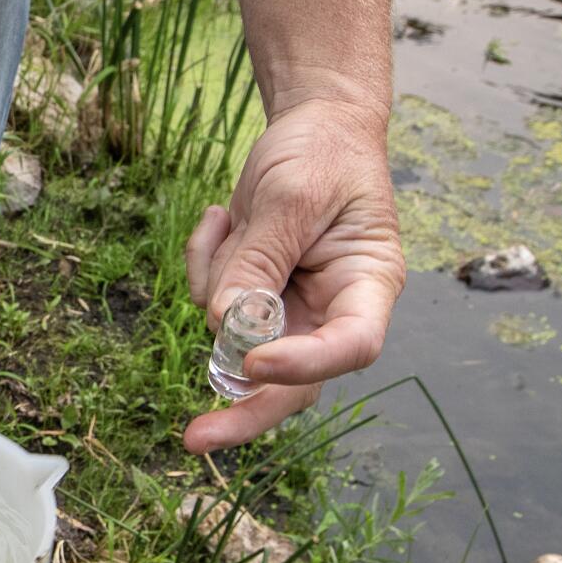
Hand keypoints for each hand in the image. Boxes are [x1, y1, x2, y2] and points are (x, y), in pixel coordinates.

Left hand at [183, 97, 405, 452]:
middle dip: (242, 409)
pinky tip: (221, 217)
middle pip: (291, 381)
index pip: (349, 346)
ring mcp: (289, 309)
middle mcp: (331, 311)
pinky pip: (210, 303)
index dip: (303, 364)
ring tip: (231, 217)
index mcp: (367, 285)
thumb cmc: (322, 153)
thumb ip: (260, 259)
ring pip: (234, 338)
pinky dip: (204, 262)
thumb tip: (224, 322)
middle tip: (194, 438)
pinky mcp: (253, 297)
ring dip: (215, 279)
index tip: (255, 362)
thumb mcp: (292, 194)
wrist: (314, 125)